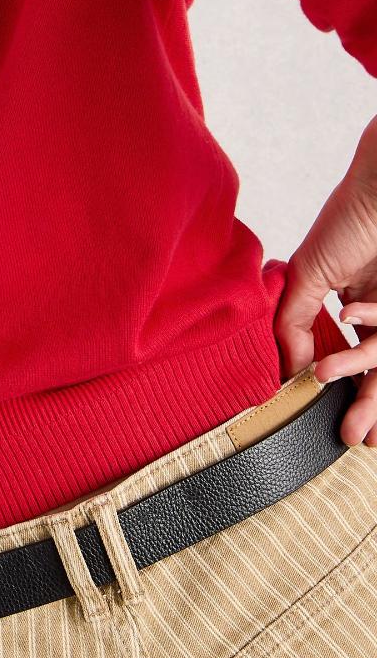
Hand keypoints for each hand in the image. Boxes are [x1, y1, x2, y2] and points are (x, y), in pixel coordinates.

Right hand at [274, 119, 376, 445]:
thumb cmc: (345, 220)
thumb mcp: (305, 275)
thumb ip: (291, 322)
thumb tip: (289, 371)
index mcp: (351, 303)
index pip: (344, 355)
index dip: (337, 387)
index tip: (323, 416)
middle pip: (373, 368)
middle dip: (364, 407)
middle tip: (354, 437)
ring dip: (370, 392)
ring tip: (357, 419)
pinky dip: (369, 326)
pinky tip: (349, 314)